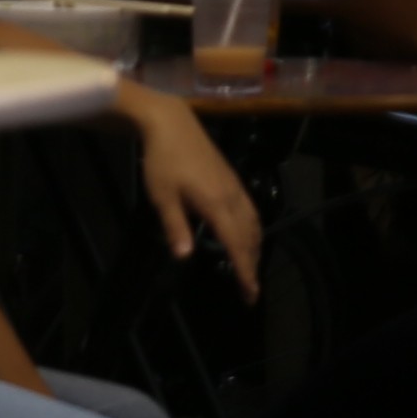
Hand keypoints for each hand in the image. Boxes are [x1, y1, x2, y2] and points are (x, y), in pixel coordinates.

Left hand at [133, 98, 267, 296]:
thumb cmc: (162, 162)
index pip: (235, 243)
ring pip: (254, 224)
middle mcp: (233, 197)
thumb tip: (185, 257)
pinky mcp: (233, 181)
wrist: (173, 125)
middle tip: (250, 291)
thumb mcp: (162, 197)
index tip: (250, 292)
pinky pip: (251, 212)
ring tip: (250, 268)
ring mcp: (235, 188)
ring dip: (254, 249)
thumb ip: (175, 227)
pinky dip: (253, 231)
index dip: (244, 270)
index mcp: (216, 203)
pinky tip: (246, 236)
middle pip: (250, 236)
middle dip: (252, 265)